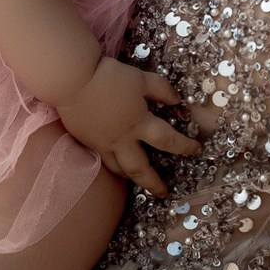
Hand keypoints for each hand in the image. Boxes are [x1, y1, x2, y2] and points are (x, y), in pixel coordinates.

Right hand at [55, 56, 196, 193]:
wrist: (72, 80)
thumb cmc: (109, 78)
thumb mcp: (142, 79)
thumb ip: (161, 91)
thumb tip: (177, 101)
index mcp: (139, 124)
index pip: (168, 141)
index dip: (184, 146)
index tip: (196, 150)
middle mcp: (122, 140)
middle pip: (140, 169)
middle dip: (153, 183)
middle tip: (163, 192)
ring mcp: (101, 143)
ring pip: (118, 169)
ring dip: (130, 177)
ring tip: (136, 180)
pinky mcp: (85, 140)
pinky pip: (101, 159)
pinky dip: (111, 165)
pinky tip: (113, 162)